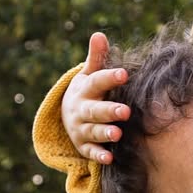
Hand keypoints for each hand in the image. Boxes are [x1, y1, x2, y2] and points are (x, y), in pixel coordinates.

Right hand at [61, 31, 130, 163]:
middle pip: (95, 110)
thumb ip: (97, 58)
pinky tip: (109, 158)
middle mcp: (81, 110)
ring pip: (92, 131)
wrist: (67, 116)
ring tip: (117, 133)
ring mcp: (81, 129)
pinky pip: (90, 152)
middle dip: (109, 111)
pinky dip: (98, 155)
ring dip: (104, 133)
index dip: (109, 78)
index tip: (124, 74)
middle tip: (125, 111)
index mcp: (85, 90)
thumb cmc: (88, 92)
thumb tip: (99, 34)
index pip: (97, 82)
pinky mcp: (84, 146)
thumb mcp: (89, 75)